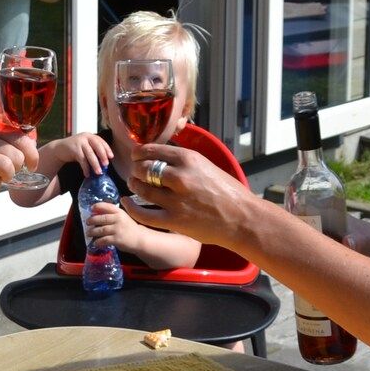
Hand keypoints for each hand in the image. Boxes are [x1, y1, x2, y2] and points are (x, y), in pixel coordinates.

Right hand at [63, 131, 113, 176]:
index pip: (101, 142)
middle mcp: (85, 137)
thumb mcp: (85, 147)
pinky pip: (82, 159)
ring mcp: (79, 142)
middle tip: (106, 165)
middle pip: (97, 146)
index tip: (111, 157)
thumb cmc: (75, 149)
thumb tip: (104, 162)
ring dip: (95, 164)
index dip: (107, 149)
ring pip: (90, 154)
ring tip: (99, 172)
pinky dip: (85, 168)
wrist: (59, 149)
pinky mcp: (74, 149)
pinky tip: (87, 174)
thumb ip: (93, 150)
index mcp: (90, 136)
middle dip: (102, 156)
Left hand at [86, 200, 144, 253]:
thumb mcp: (123, 217)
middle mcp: (118, 219)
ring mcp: (117, 229)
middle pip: (101, 218)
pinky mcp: (116, 239)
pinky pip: (103, 240)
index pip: (107, 206)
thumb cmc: (130, 228)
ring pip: (100, 230)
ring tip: (89, 233)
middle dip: (92, 220)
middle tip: (87, 222)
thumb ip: (113, 215)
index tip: (91, 208)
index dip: (97, 206)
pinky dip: (98, 242)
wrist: (140, 239)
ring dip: (92, 232)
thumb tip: (97, 215)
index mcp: (119, 212)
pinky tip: (96, 243)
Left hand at [123, 144, 254, 247]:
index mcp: (189, 159)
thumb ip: (185, 160)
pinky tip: (127, 203)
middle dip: (136, 169)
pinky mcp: (173, 220)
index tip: (136, 155)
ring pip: (141, 188)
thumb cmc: (227, 192)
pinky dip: (131, 207)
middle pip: (143, 168)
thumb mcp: (207, 165)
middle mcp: (180, 176)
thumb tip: (163, 153)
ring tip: (134, 185)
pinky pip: (142, 212)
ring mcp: (175, 199)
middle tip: (135, 172)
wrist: (242, 218)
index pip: (152, 150)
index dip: (139, 153)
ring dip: (134, 185)